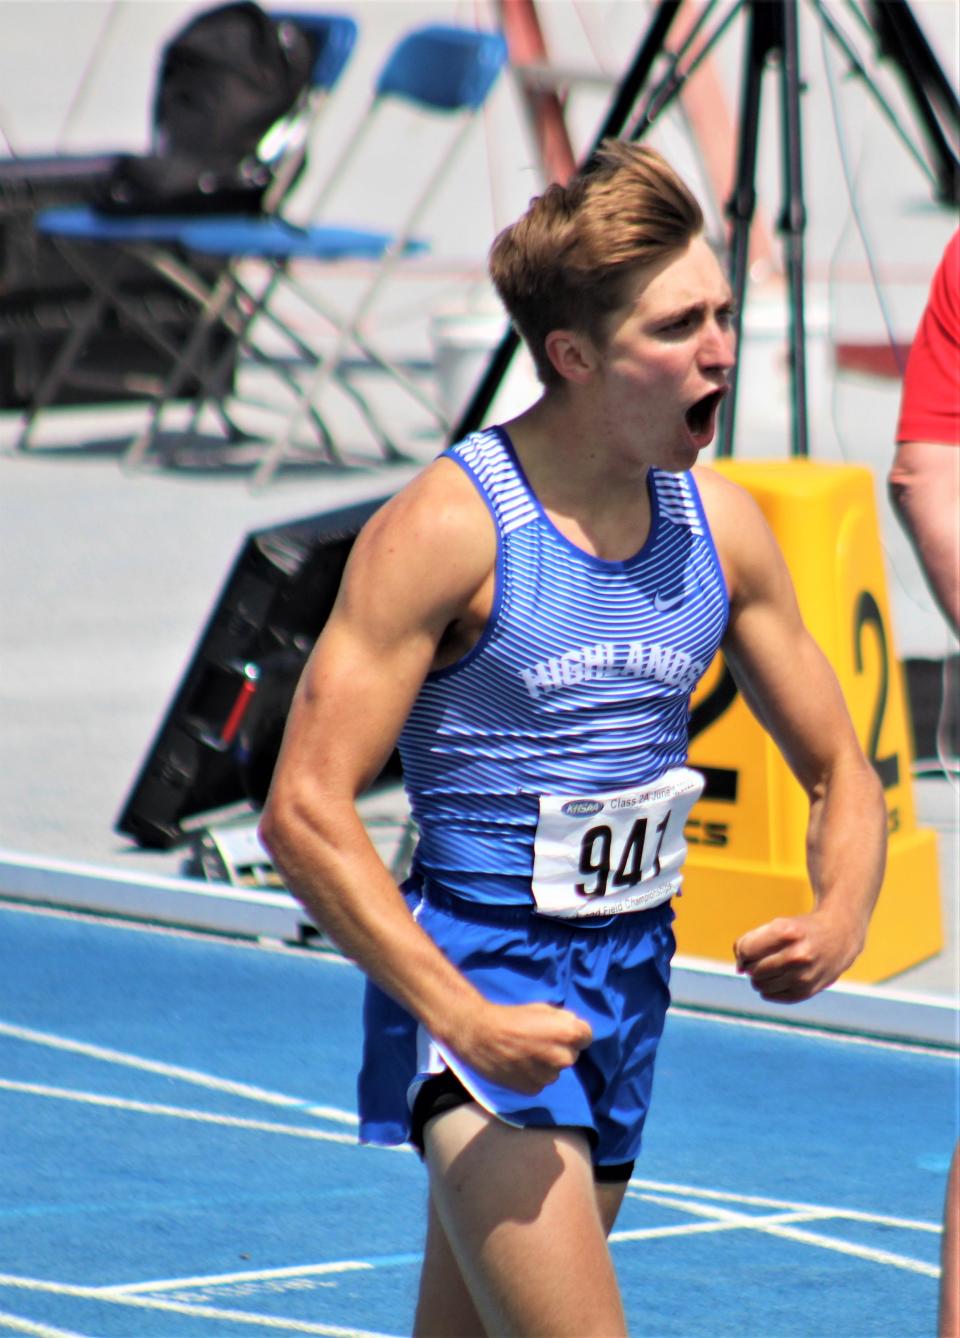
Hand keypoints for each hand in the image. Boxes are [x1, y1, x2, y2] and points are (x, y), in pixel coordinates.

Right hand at [449, 1000, 592, 1094]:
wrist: (479, 1035)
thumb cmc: (510, 1017)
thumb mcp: (541, 1008)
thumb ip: (562, 1019)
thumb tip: (572, 1026)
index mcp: (567, 1034)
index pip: (587, 1036)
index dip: (573, 1032)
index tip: (559, 1030)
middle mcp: (563, 1059)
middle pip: (571, 1055)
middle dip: (560, 1048)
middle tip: (538, 1041)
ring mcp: (548, 1077)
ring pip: (555, 1070)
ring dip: (546, 1064)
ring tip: (524, 1053)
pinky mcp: (533, 1090)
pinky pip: (540, 1081)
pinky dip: (532, 1075)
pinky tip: (517, 1065)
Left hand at [733, 910, 864, 1002]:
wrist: (840, 937)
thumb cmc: (799, 930)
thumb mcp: (776, 925)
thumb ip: (750, 942)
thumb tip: (739, 970)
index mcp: (786, 932)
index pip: (746, 950)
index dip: (743, 952)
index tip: (749, 951)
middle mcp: (797, 955)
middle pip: (753, 970)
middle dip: (752, 966)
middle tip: (763, 959)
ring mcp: (804, 975)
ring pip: (760, 985)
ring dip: (759, 979)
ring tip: (771, 968)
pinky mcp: (808, 991)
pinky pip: (773, 996)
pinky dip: (769, 990)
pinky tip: (777, 979)